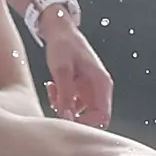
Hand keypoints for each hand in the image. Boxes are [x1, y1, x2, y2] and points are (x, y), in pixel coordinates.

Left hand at [38, 9, 113, 127]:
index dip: (87, 124)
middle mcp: (99, 89)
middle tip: (56, 108)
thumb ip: (65, 95)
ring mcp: (89, 90)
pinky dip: (60, 100)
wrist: (59, 30)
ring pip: (80, 113)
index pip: (103, 116)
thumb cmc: (64, 45)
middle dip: (73, 117)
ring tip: (53, 90)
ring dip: (64, 108)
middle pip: (93, 118)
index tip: (67, 121)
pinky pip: (72, 105)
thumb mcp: (61, 70)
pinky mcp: (80, 90)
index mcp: (102, 83)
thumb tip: (66, 118)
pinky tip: (52, 86)